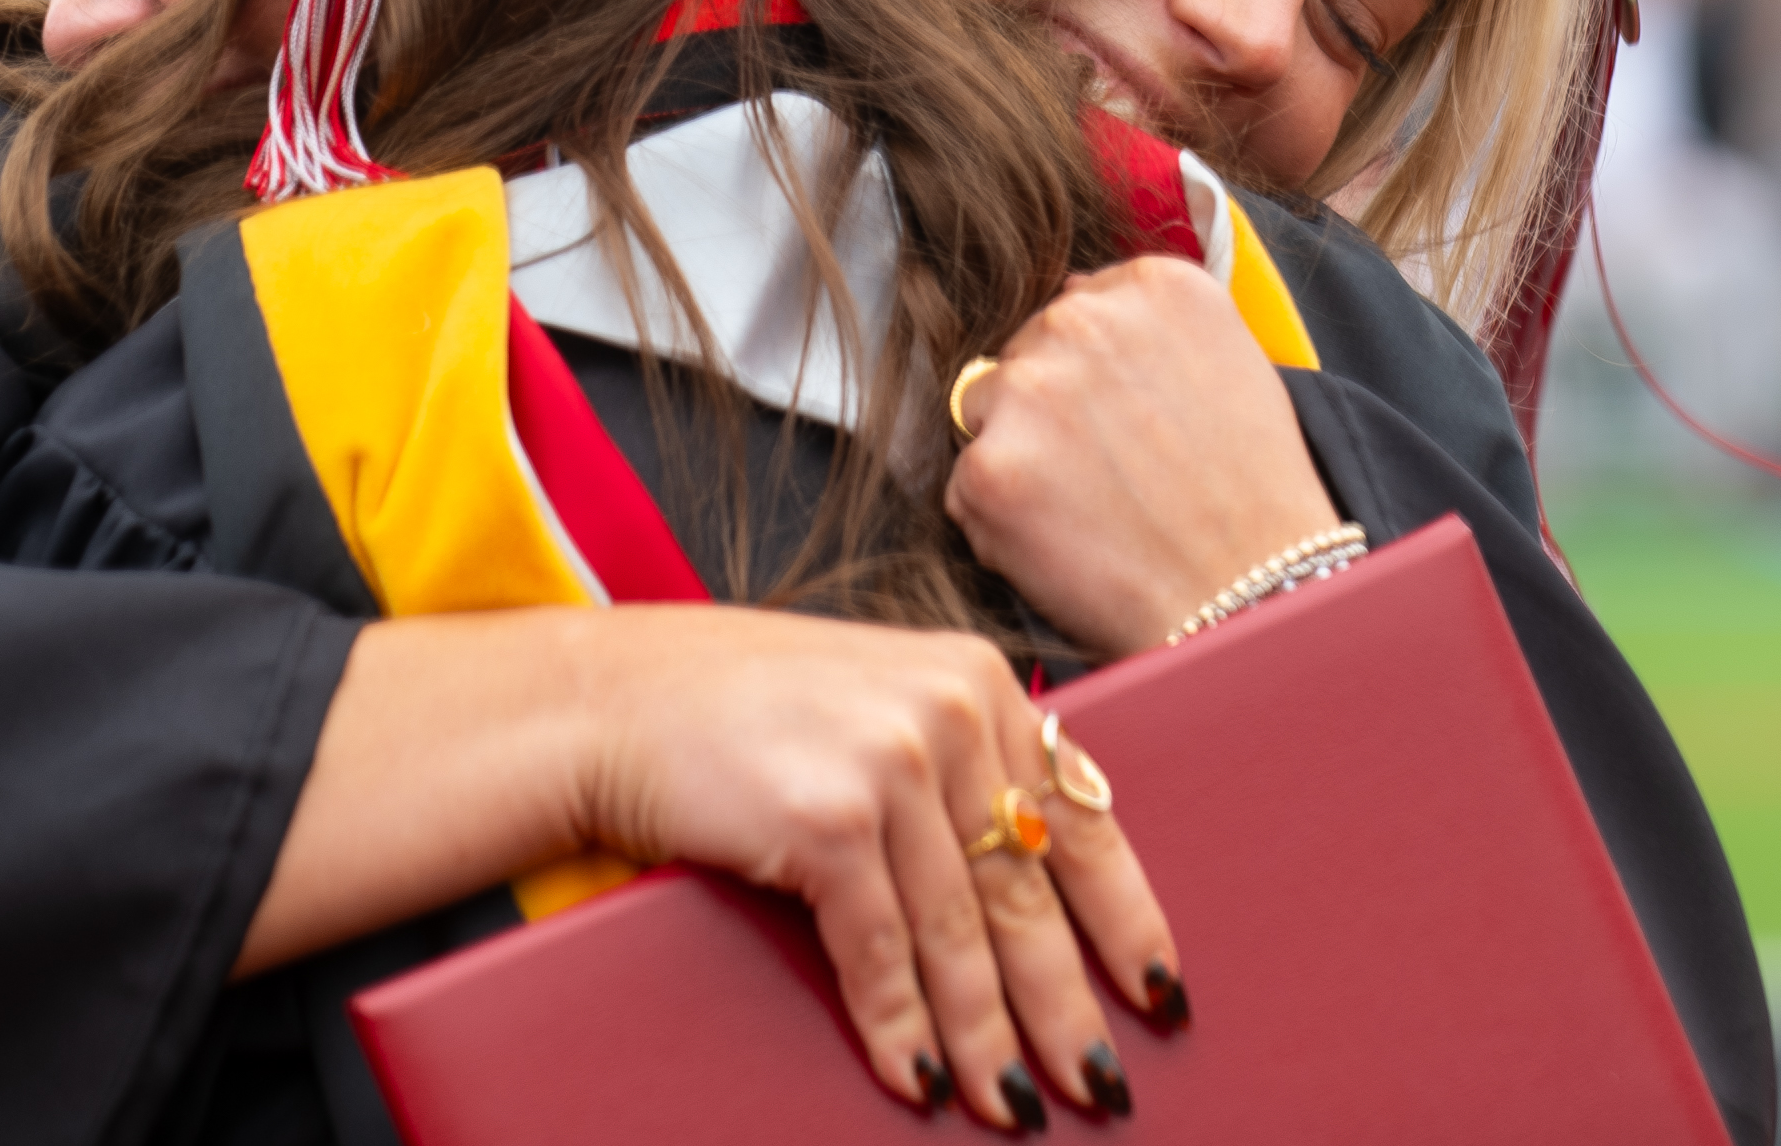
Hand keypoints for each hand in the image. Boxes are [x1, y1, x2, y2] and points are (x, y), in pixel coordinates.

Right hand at [245, 604, 1179, 1127]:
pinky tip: (918, 1078)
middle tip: (1101, 1087)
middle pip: (1027, 892)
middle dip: (1064, 1005)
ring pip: (962, 938)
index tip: (1161, 992)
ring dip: (987, 1039)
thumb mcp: (877, 699)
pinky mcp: (828, 823)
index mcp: (975, 678)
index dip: (1125, 917)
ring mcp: (889, 765)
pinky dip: (904, 1027)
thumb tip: (1038, 872)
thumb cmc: (747, 706)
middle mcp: (949, 711)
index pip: (1080, 814)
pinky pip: (884, 955)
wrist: (619, 700)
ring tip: (1012, 1106)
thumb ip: (959, 760)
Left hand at [947, 255, 1340, 658]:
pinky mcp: (989, 468)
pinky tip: (1067, 544)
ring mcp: (1029, 391)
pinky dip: (1001, 520)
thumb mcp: (1228, 368)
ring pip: (985, 410)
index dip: (1096, 372)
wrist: (1256, 606)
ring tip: (1092, 510)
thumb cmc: (1252, 500)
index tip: (1128, 418)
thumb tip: (1069, 293)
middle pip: (1025, 351)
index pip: (1078, 304)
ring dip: (1018, 454)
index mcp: (1151, 287)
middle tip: (1112, 474)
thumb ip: (1143, 325)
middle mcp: (1082, 320)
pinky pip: (967, 484)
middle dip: (1051, 408)